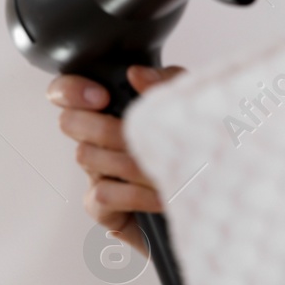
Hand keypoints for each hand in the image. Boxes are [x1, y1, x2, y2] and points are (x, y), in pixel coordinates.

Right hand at [46, 65, 185, 255]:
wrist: (218, 206)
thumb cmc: (202, 153)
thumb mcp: (191, 107)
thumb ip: (165, 83)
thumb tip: (135, 74)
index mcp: (112, 112)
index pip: (66, 92)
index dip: (70, 91)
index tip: (101, 96)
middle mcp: (99, 141)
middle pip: (69, 123)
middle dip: (103, 128)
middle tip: (133, 136)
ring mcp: (98, 175)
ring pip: (87, 157)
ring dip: (130, 163)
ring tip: (165, 169)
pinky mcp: (104, 209)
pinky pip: (102, 195)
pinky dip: (134, 195)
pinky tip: (162, 197)